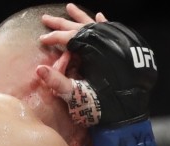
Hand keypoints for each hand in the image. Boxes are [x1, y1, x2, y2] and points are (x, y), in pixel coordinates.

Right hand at [37, 5, 156, 145]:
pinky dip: (105, 23)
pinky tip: (100, 16)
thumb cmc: (105, 106)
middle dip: (61, 24)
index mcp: (91, 50)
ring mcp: (115, 44)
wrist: (130, 112)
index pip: (67, 38)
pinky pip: (112, 31)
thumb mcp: (78, 95)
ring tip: (70, 7)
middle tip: (46, 18)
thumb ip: (58, 82)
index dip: (53, 38)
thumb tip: (39, 69)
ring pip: (94, 25)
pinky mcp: (124, 50)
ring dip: (81, 17)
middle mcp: (103, 43)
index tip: (41, 39)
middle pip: (78, 28)